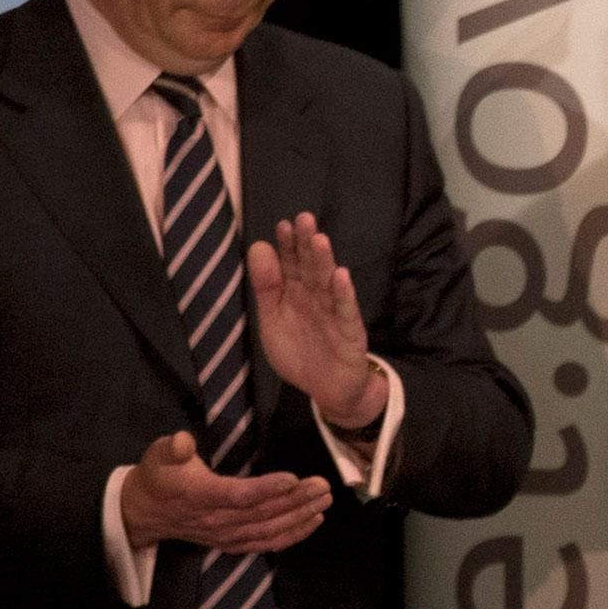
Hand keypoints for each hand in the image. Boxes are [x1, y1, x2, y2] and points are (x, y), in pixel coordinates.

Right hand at [120, 431, 330, 552]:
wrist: (143, 512)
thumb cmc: (158, 475)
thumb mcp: (158, 455)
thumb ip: (171, 448)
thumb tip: (182, 441)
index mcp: (199, 496)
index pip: (238, 495)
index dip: (267, 489)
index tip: (294, 478)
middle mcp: (215, 520)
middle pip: (261, 514)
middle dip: (296, 501)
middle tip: (323, 486)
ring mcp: (224, 535)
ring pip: (267, 530)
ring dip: (299, 517)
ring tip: (325, 500)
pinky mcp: (231, 542)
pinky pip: (265, 543)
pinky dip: (291, 536)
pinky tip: (314, 522)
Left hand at [246, 211, 385, 428]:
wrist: (329, 389)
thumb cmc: (300, 352)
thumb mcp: (273, 321)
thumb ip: (266, 288)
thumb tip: (258, 247)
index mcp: (295, 293)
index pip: (291, 264)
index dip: (287, 246)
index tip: (282, 225)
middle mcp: (316, 297)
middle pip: (311, 267)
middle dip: (306, 244)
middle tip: (304, 219)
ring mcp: (334, 312)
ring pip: (328, 283)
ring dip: (324, 262)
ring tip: (319, 240)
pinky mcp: (350, 330)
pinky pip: (345, 310)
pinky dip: (344, 294)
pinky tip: (341, 277)